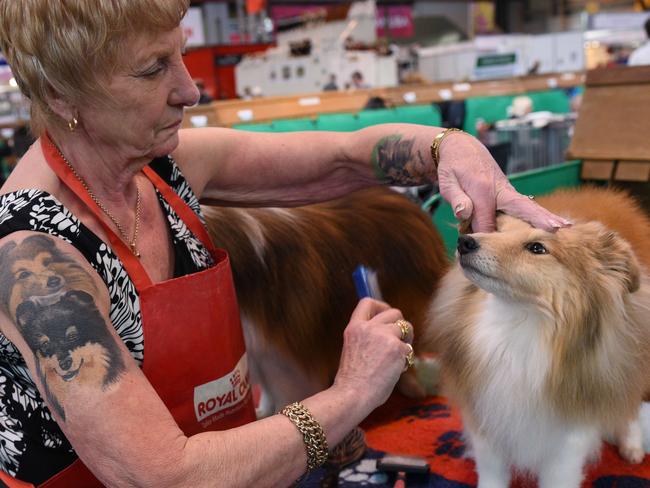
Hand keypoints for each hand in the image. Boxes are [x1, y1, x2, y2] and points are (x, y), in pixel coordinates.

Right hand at [333, 298, 411, 410]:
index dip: (381, 306)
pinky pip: (409, 349)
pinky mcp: (397, 348)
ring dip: (407, 339)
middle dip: (400, 324)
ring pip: (406, 327)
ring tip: (400, 355)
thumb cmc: (352, 380)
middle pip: (394, 312)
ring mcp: (384, 336)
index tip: (386, 315)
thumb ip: (367, 337)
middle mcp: (369, 327)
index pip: (367, 302)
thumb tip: (389, 331)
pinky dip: (406, 360)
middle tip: (400, 339)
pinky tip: (396, 370)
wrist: (352, 394)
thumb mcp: (353, 349)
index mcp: (354, 327)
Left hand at [436, 134, 571, 232]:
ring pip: (528, 207)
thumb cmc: (452, 168)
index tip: (478, 256)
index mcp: (483, 190)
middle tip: (558, 229)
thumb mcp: (448, 182)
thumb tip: (464, 213)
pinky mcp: (509, 194)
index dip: (482, 239)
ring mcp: (507, 191)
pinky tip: (556, 224)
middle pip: (521, 208)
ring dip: (546, 217)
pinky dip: (540, 214)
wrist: (461, 148)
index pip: (485, 222)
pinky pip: (526, 206)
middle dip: (538, 219)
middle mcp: (500, 190)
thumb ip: (456, 198)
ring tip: (565, 227)